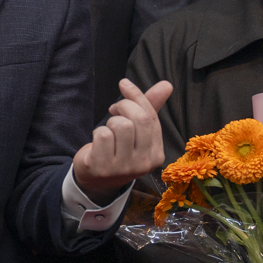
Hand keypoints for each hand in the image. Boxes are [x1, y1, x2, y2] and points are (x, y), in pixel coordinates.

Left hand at [73, 79, 172, 199]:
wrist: (95, 179)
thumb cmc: (119, 149)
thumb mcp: (137, 131)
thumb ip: (151, 107)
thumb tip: (167, 84)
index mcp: (157, 154)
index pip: (151, 118)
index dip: (137, 96)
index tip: (124, 84)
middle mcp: (144, 163)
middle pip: (139, 119)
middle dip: (124, 106)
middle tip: (114, 110)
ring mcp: (123, 168)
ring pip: (121, 125)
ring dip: (110, 122)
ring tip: (108, 129)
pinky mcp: (102, 167)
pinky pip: (102, 135)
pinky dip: (97, 132)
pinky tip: (98, 142)